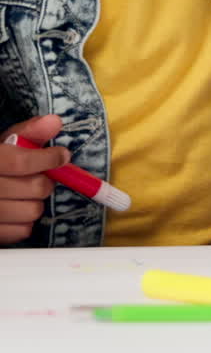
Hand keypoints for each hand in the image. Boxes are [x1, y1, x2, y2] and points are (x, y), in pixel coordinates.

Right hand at [0, 114, 68, 244]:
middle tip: (40, 176)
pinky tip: (17, 209)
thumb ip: (29, 132)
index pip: (21, 162)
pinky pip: (24, 230)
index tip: (62, 155)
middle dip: (45, 180)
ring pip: (34, 211)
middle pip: (35, 187)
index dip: (48, 159)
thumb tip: (55, 122)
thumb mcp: (5, 143)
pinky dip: (26, 221)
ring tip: (25, 193)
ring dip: (36, 202)